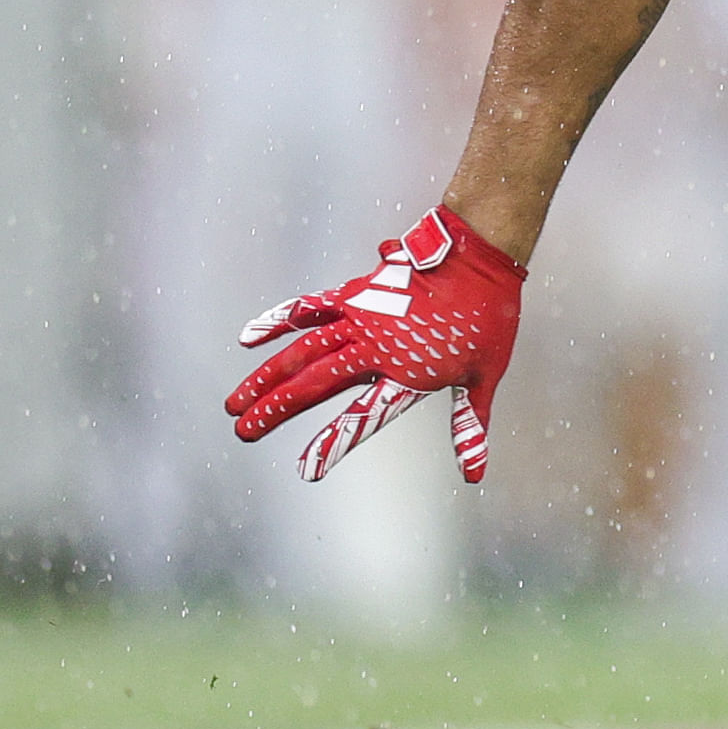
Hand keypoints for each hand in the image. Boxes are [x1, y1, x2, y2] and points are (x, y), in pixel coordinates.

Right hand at [225, 210, 525, 482]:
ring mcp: (362, 319)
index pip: (363, 417)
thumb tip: (474, 473)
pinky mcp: (356, 293)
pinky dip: (280, 320)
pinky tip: (249, 336)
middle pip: (316, 384)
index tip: (307, 470)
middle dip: (276, 410)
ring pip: (302, 351)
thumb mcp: (485, 376)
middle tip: (244, 430)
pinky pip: (311, 307)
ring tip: (236, 401)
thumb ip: (469, 425)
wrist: (482, 255)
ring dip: (267, 377)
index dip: (334, 444)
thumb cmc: (490, 317)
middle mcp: (375, 348)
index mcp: (405, 375)